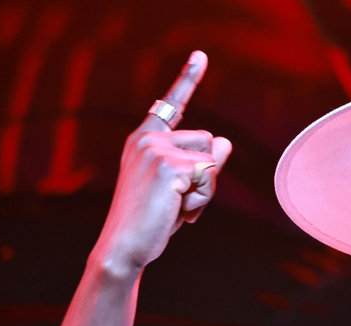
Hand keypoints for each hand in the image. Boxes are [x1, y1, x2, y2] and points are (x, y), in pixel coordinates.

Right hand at [94, 50, 232, 274]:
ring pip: (213, 160)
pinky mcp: (168, 166)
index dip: (188, 79)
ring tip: (176, 207)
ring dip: (206, 190)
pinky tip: (177, 213)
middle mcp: (147, 139)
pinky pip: (209, 177)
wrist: (125, 246)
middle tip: (178, 201)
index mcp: (144, 140)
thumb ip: (201, 163)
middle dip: (207, 176)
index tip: (201, 55)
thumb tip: (225, 140)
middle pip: (210, 142)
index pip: (171, 106)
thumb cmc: (153, 220)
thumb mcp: (180, 188)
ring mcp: (156, 150)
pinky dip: (201, 200)